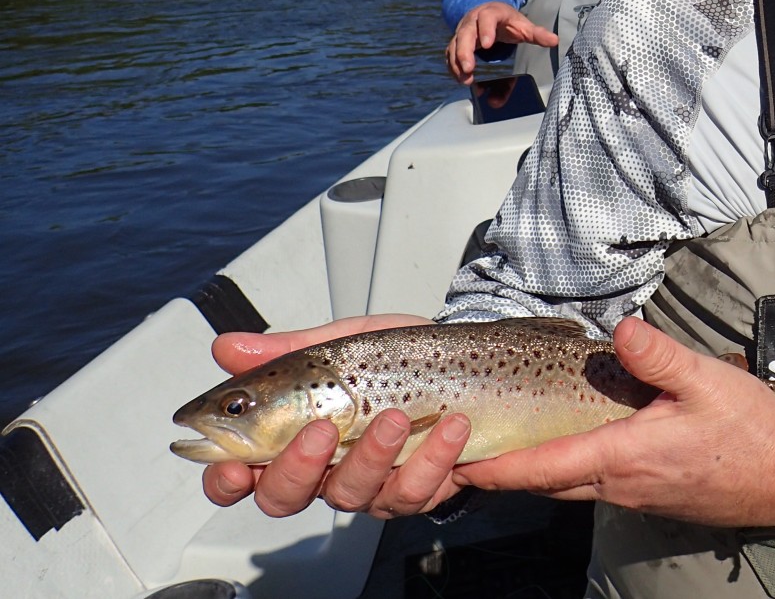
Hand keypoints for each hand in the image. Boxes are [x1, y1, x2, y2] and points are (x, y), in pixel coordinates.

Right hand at [199, 314, 472, 518]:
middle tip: (321, 430)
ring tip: (396, 417)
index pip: (244, 473)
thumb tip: (228, 348)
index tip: (234, 466)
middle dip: (296, 469)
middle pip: (285, 498)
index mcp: (296, 435)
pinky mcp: (421, 489)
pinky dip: (434, 455)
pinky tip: (451, 425)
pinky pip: (416, 490)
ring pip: (352, 495)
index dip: (226, 480)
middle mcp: (328, 468)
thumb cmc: (402, 358)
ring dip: (372, 456)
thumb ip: (287, 351)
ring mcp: (373, 483)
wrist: (480, 360)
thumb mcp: (344, 344)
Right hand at [446, 1, 557, 83]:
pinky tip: (460, 78)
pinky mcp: (457, 43)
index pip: (486, 18)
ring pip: (454, 45)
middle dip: (464, 52)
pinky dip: (453, 67)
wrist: (489, 12)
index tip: (486, 45)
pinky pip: (450, 54)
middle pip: (465, 34)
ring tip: (465, 80)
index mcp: (491, 13)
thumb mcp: (523, 25)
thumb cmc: (507, 21)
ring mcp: (462, 32)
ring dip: (457, 63)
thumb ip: (537, 33)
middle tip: (469, 69)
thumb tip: (554, 40)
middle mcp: (473, 21)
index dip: (485, 30)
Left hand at [451, 317, 774, 527]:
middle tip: (459, 459)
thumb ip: (660, 355)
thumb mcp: (705, 380)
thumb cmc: (748, 430)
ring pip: (568, 488)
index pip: (543, 467)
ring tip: (499, 453)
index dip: (496, 468)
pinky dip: (564, 474)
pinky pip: (593, 488)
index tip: (457, 465)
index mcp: (623, 455)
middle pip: (545, 484)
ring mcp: (633, 495)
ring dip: (532, 474)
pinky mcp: (649, 496)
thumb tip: (622, 328)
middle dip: (501, 475)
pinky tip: (565, 451)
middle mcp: (620, 483)